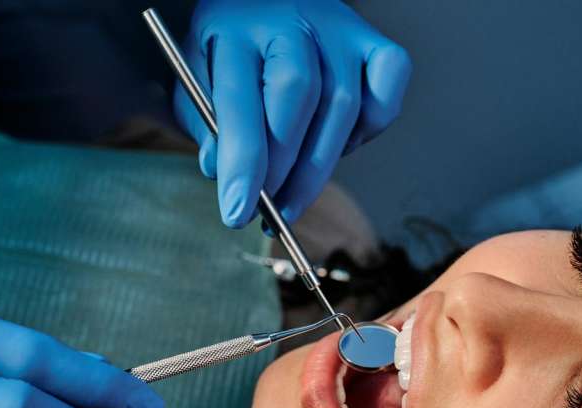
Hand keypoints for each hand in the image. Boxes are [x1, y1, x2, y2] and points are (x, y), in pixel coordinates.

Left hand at [175, 0, 410, 227]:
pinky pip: (384, 99)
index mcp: (235, 26)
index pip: (240, 99)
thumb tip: (220, 172)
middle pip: (300, 98)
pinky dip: (366, 134)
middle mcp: (293, 21)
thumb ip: (205, 122)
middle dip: (283, 169)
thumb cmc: (230, 47)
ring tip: (290, 201)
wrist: (264, 5)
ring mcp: (341, 31)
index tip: (237, 212)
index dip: (242, 163)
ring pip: (344, 106)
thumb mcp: (197, 75)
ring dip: (318, 168)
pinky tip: (334, 148)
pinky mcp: (376, 46)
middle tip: (267, 211)